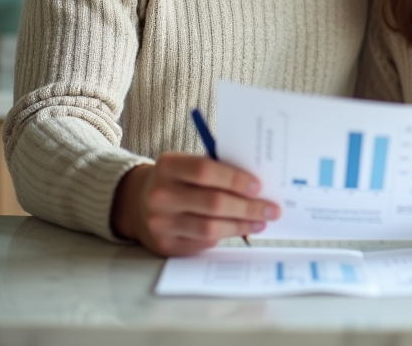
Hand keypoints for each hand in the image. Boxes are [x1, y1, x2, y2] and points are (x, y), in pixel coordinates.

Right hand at [110, 153, 279, 255]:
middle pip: (212, 203)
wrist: (140, 203)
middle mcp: (160, 195)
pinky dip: (225, 236)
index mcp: (168, 166)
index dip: (234, 179)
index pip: (205, 171)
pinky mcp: (165, 245)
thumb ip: (216, 170)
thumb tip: (257, 185)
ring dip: (241, 226)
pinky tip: (241, 230)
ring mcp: (160, 223)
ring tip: (261, 222)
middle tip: (271, 209)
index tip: (259, 186)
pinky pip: (203, 243)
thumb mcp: (188, 165)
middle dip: (248, 207)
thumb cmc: (178, 180)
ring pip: (210, 228)